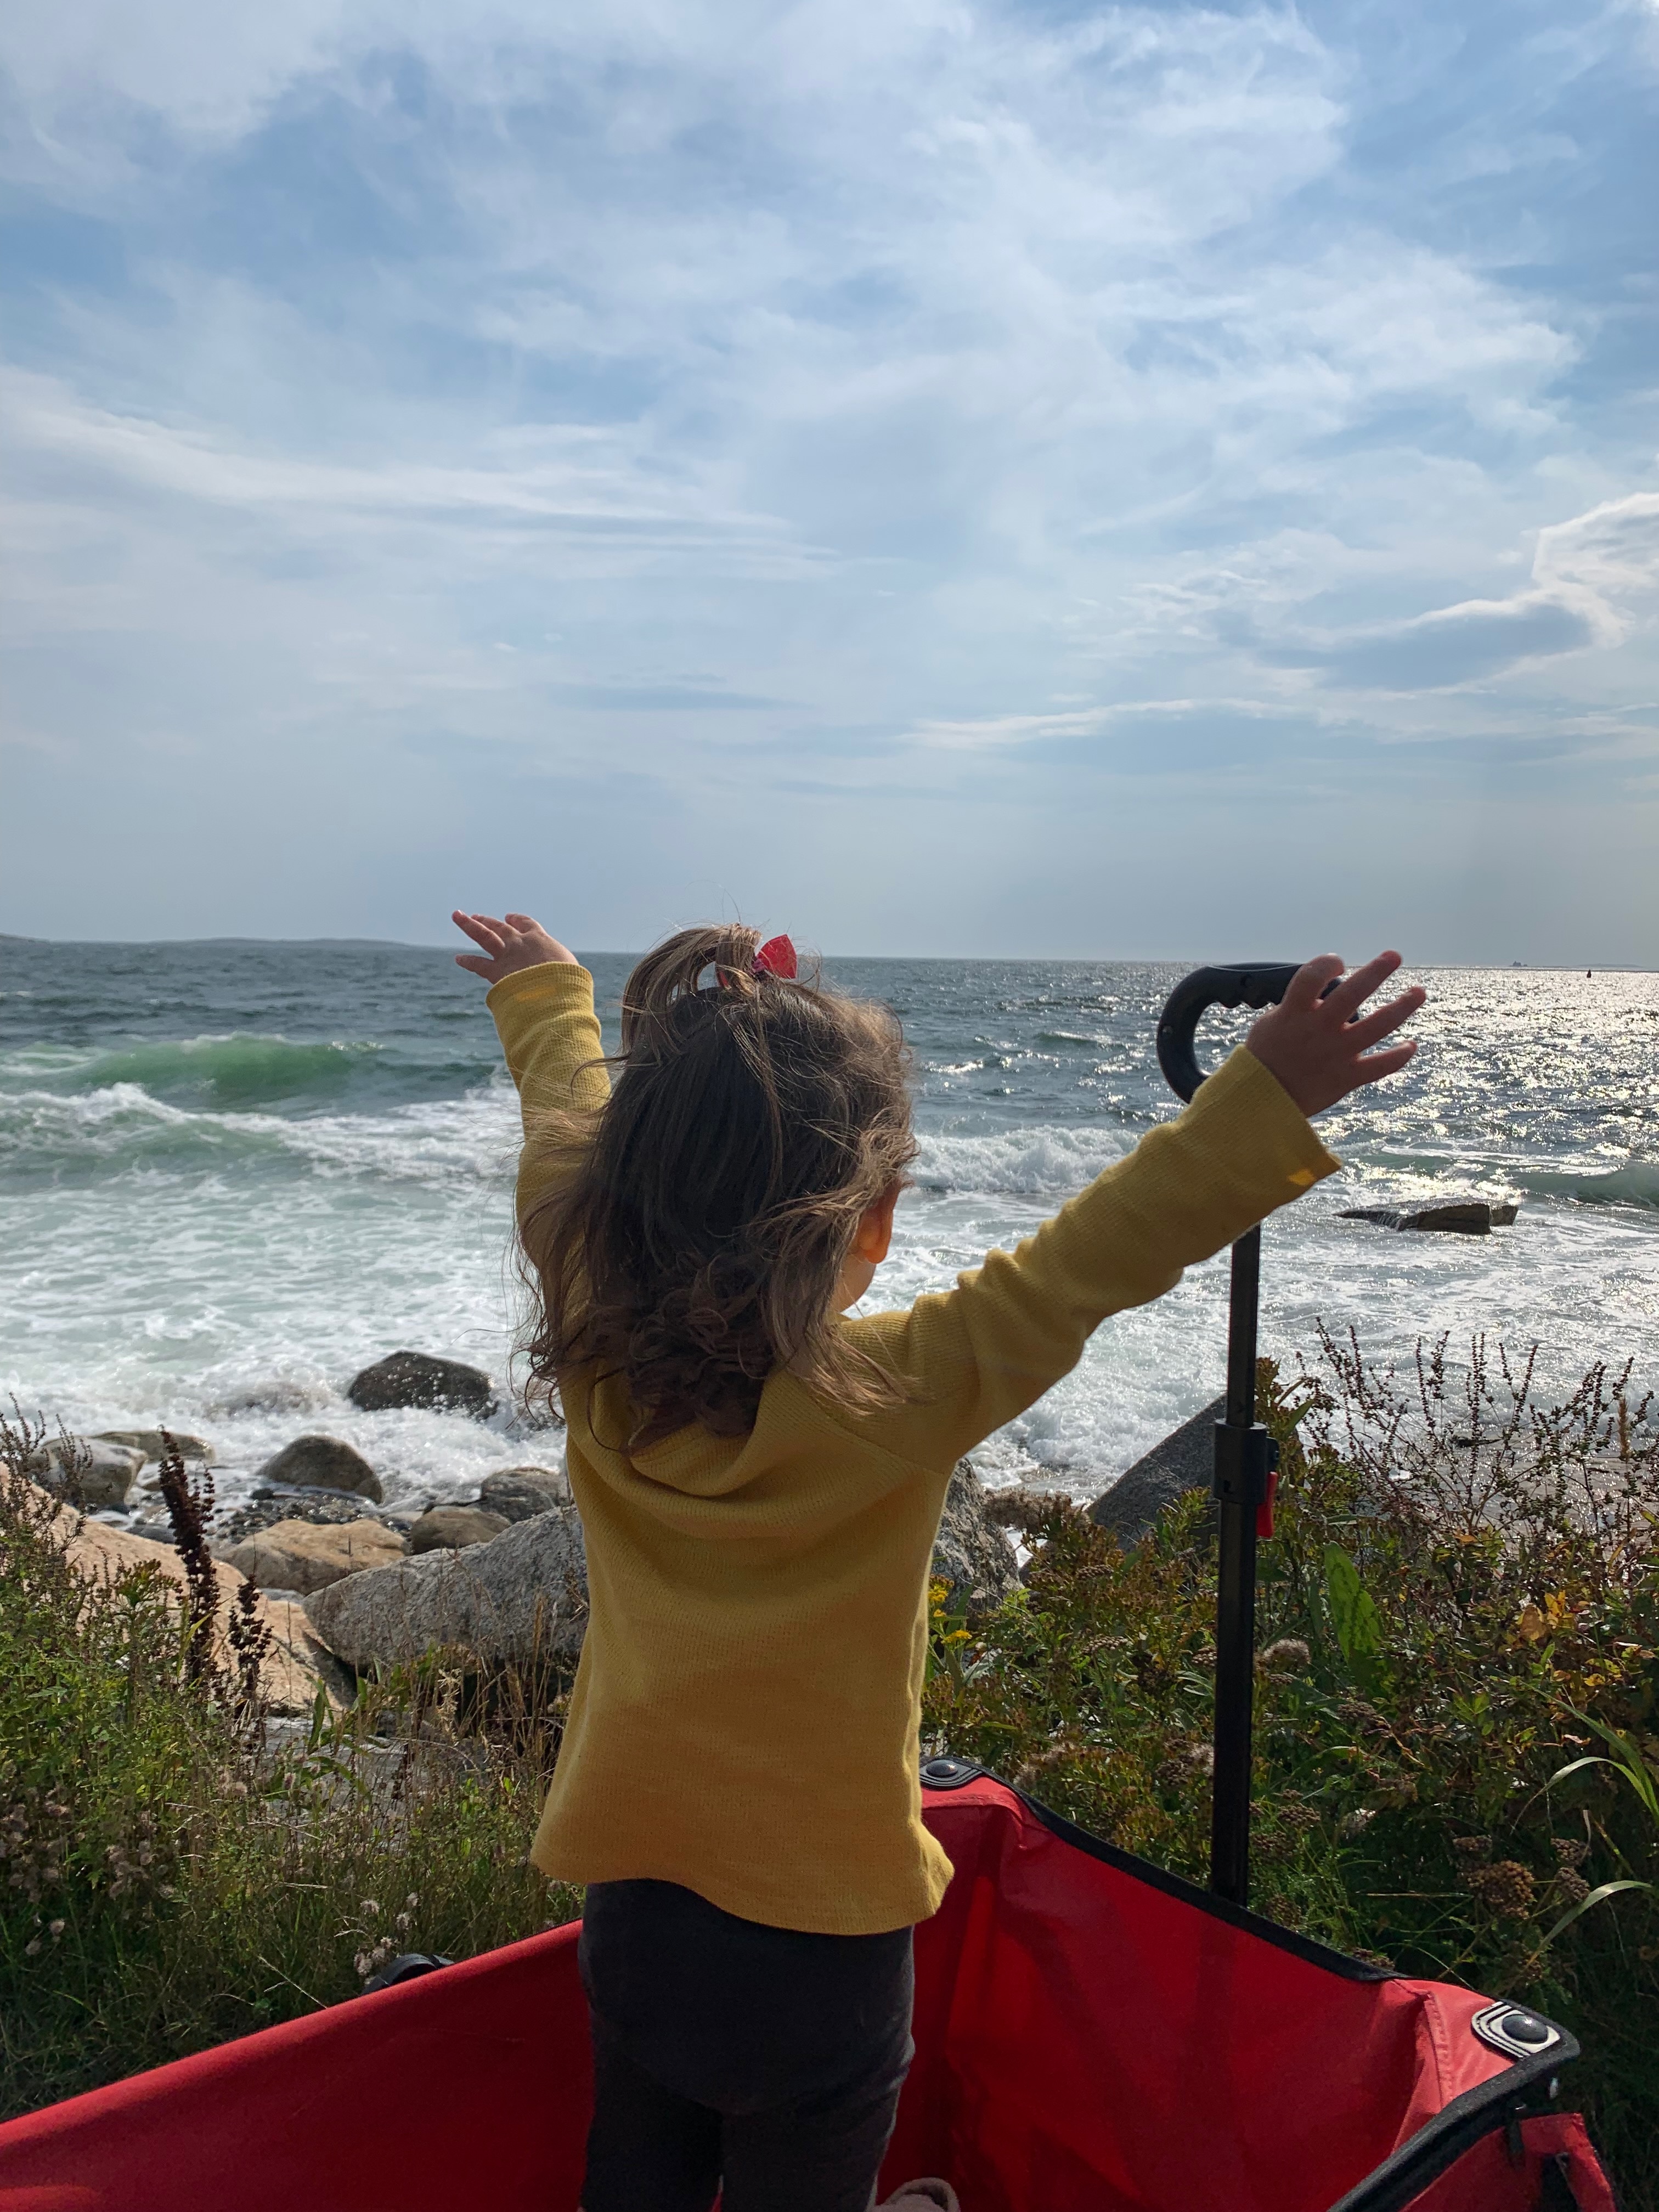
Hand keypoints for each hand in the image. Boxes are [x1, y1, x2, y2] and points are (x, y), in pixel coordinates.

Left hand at [451, 910, 577, 984]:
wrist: (556, 988)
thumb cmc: (569, 979)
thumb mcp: (568, 968)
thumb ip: (559, 965)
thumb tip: (563, 976)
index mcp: (539, 938)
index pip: (527, 924)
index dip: (518, 920)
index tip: (510, 917)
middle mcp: (519, 942)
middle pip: (501, 927)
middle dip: (488, 920)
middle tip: (476, 916)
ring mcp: (506, 955)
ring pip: (484, 935)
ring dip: (470, 925)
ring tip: (459, 916)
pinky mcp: (497, 972)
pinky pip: (478, 964)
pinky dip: (468, 961)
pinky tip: (458, 959)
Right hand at [1245, 952, 1424, 1115]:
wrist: (1261, 1101)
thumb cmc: (1265, 1058)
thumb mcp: (1271, 1023)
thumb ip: (1297, 1005)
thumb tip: (1321, 993)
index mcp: (1295, 1013)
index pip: (1311, 976)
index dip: (1327, 963)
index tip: (1338, 962)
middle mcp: (1318, 1029)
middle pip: (1352, 993)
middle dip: (1377, 971)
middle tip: (1394, 956)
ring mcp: (1336, 1053)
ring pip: (1377, 1026)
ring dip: (1402, 1007)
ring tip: (1418, 992)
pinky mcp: (1347, 1077)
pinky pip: (1380, 1066)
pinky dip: (1399, 1056)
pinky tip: (1410, 1046)